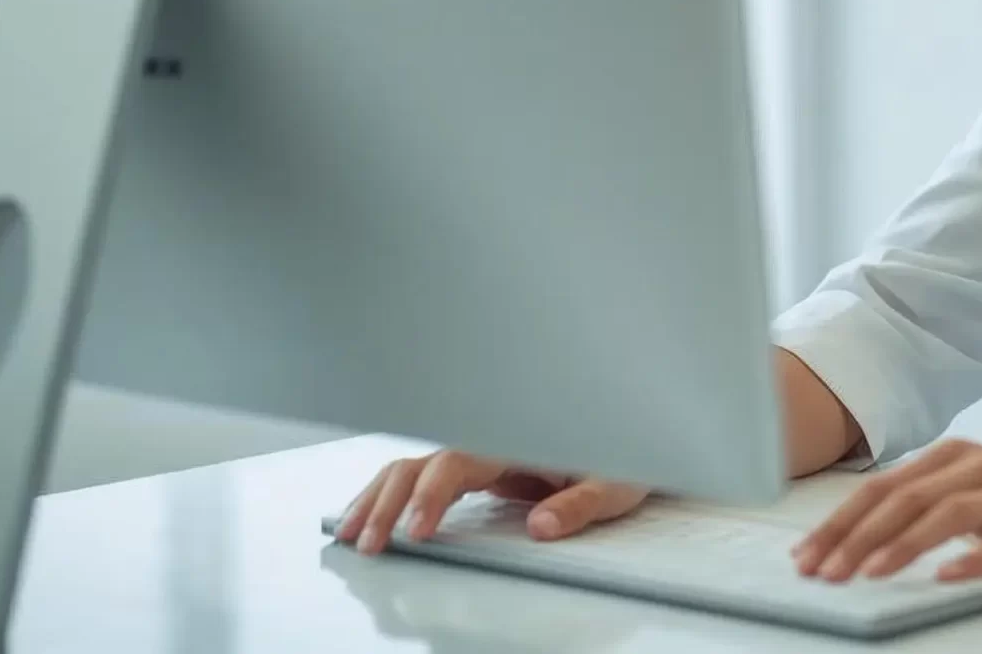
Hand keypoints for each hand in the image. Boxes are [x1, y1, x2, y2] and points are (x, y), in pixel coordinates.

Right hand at [333, 449, 649, 553]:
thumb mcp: (614, 482)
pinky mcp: (477, 472)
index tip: (417, 532)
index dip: (432, 496)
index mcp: (516, 440)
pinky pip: (424, 479)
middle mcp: (490, 444)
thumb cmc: (623, 457)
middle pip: (421, 463)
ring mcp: (480, 457)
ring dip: (379, 499)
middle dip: (388, 501)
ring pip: (413, 468)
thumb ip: (580, 503)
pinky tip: (368, 518)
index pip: (457, 463)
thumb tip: (542, 525)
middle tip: (368, 541)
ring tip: (351, 534)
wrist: (630, 439)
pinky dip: (391, 497)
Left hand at [791, 439, 981, 583]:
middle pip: (906, 498)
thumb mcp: (978, 498)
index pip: (882, 489)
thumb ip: (928, 511)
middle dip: (858, 537)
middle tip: (824, 573)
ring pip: (949, 513)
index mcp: (955, 458)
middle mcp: (980, 466)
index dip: (839, 523)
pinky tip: (949, 577)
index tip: (804, 557)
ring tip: (870, 574)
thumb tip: (858, 545)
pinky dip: (976, 558)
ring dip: (905, 545)